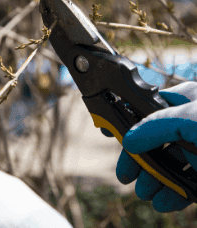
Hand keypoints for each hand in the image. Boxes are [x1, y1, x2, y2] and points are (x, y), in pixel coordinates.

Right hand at [117, 81, 196, 211]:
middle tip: (127, 176)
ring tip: (145, 192)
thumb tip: (129, 139)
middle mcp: (190, 123)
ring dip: (155, 179)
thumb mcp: (192, 117)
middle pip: (154, 141)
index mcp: (184, 102)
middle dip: (140, 160)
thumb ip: (156, 125)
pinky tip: (166, 201)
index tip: (115, 141)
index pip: (146, 113)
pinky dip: (175, 192)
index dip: (129, 127)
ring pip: (169, 164)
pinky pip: (187, 181)